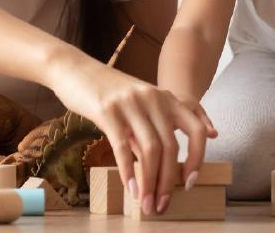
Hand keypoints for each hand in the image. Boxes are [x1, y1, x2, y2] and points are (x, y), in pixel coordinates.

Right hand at [46, 47, 211, 214]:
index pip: (195, 129)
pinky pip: (122, 146)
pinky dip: (128, 171)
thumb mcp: (139, 106)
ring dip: (149, 182)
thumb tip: (165, 167)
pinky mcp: (108, 110)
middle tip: (161, 204)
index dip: (197, 158)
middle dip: (168, 180)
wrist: (77, 70)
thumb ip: (153, 129)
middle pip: (171, 146)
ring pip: (150, 149)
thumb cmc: (109, 92)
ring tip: (145, 203)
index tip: (190, 182)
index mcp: (166, 97)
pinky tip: (129, 188)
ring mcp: (131, 103)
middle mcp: (153, 98)